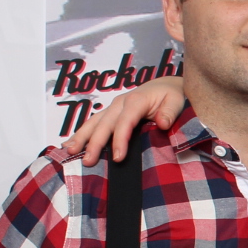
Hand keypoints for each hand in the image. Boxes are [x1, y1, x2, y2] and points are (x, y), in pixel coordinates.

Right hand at [62, 76, 186, 164]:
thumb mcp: (177, 101)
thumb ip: (170, 112)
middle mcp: (120, 103)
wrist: (166, 86)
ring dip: (81, 137)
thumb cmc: (172, 95)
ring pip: (94, 123)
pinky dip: (81, 134)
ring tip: (70, 152)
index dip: (120, 140)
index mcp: (136, 101)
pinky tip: (70, 145)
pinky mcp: (110, 113)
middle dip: (95, 143)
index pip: (125, 122)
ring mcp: (113, 107)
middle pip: (104, 124)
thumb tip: (163, 123)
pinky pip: (93, 123)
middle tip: (88, 161)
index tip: (117, 158)